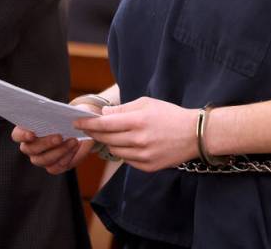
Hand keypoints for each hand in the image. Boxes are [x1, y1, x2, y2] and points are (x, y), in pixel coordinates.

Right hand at [12, 102, 99, 174]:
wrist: (81, 129)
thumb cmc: (69, 117)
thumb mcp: (66, 111)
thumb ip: (62, 113)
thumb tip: (64, 117)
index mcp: (28, 130)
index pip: (17, 135)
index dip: (22, 135)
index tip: (32, 133)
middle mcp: (31, 146)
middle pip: (30, 149)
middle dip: (45, 143)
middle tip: (60, 136)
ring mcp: (41, 158)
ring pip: (42, 160)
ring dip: (59, 151)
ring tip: (73, 141)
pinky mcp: (53, 166)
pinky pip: (55, 167)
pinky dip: (66, 158)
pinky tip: (75, 147)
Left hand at [75, 97, 197, 172]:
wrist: (194, 134)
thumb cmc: (170, 115)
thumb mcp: (147, 103)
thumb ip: (123, 109)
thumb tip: (103, 115)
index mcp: (138, 121)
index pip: (104, 124)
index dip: (88, 123)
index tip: (77, 122)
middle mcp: (139, 140)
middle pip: (106, 138)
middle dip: (95, 132)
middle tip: (87, 128)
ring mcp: (143, 156)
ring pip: (114, 151)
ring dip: (109, 142)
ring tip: (111, 134)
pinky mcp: (148, 167)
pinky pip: (127, 160)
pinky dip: (123, 152)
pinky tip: (128, 144)